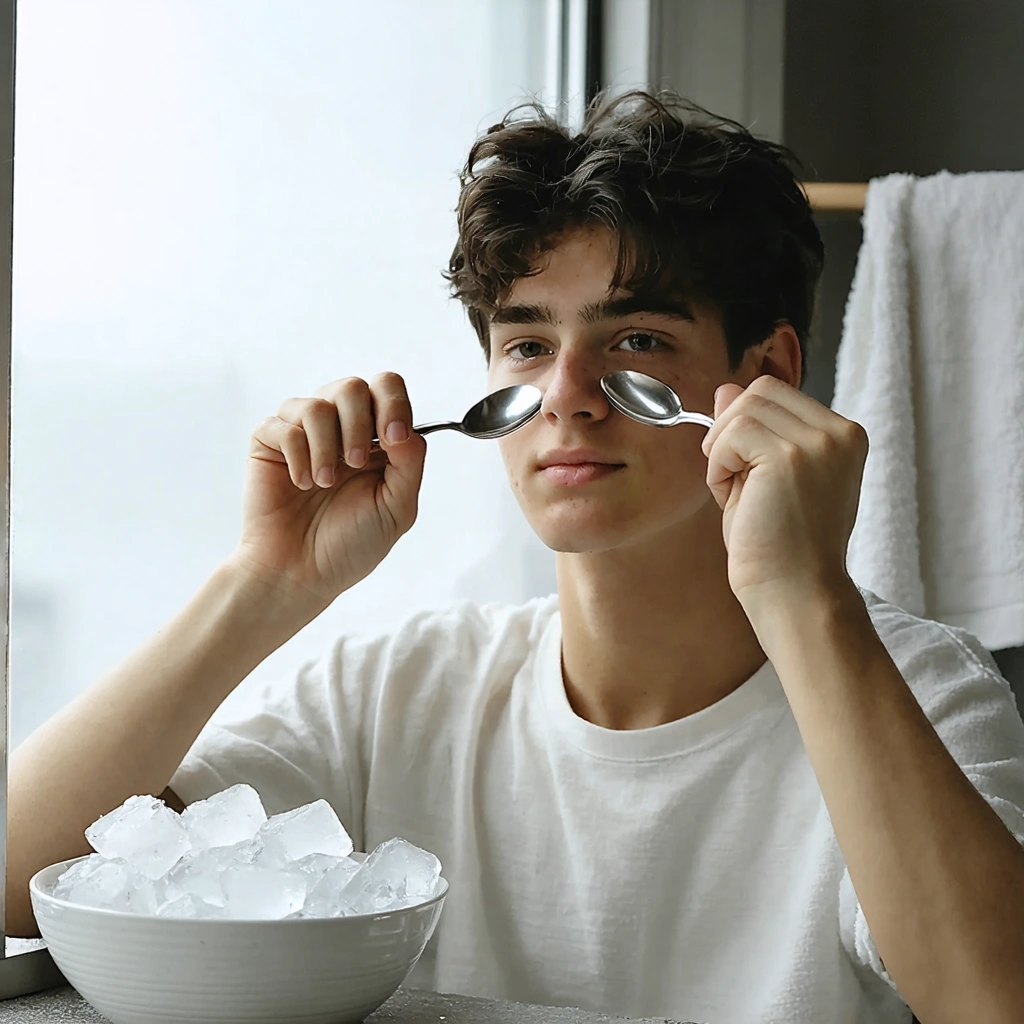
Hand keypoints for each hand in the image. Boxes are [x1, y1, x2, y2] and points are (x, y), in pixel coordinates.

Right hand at [230, 373, 426, 608]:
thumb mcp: (397, 508)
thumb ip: (410, 463)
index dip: (394, 405)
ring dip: (325, 446)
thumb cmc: (350, 544)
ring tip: (324, 482)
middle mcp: (341, 429)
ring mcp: (303, 433)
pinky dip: (296, 454)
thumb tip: (407, 427)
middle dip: (358, 424)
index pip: (388, 390)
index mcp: (376, 440)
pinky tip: (301, 483)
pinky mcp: (269, 443)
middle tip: (354, 464)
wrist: (301, 572)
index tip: (392, 439)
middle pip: (352, 387)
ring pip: (317, 403)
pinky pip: (282, 424)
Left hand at [699, 375, 867, 608]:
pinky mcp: (791, 456)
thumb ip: (748, 430)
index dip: (745, 425)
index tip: (746, 470)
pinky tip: (732, 497)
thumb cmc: (777, 547)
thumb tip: (725, 389)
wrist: (793, 594)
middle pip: (760, 390)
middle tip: (735, 481)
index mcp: (843, 435)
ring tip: (737, 492)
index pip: (777, 393)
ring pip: (743, 408)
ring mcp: (819, 442)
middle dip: (731, 431)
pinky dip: (718, 465)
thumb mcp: (761, 476)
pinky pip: (732, 434)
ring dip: (722, 450)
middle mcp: (839, 433)